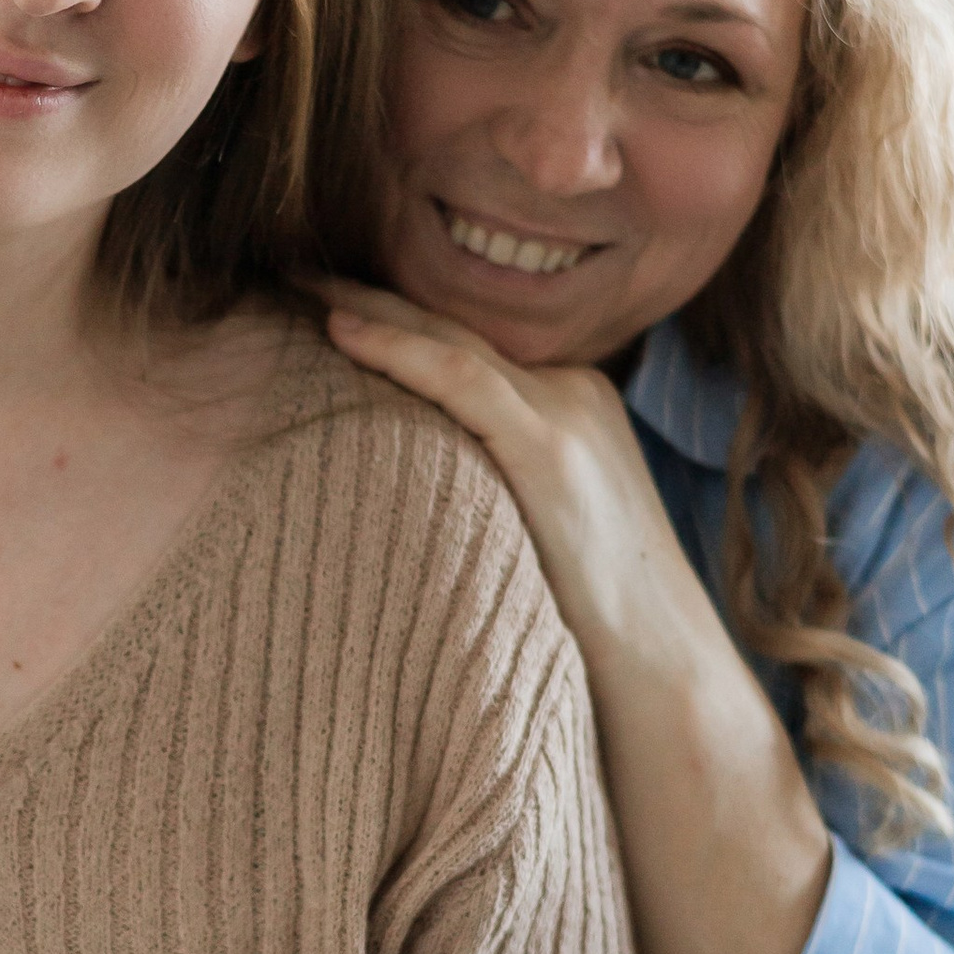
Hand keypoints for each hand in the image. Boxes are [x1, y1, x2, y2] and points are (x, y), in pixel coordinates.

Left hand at [316, 278, 831, 953]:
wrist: (667, 689)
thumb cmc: (593, 643)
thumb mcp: (533, 549)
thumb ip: (480, 507)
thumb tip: (401, 510)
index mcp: (569, 416)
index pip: (465, 346)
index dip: (389, 316)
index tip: (314, 295)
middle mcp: (574, 399)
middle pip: (452, 328)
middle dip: (367, 293)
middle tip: (286, 264)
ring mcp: (568, 421)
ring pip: (451, 339)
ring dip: (366, 305)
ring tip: (292, 278)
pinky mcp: (554, 454)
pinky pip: (463, 381)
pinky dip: (398, 348)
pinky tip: (338, 328)